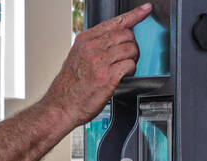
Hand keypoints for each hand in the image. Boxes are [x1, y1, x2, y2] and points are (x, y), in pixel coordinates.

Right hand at [42, 3, 151, 129]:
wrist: (61, 106)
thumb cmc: (70, 86)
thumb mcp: (77, 57)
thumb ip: (94, 46)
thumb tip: (114, 41)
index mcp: (85, 39)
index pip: (115, 22)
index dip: (134, 14)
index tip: (146, 9)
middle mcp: (92, 47)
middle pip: (126, 34)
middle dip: (132, 45)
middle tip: (128, 57)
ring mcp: (99, 61)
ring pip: (130, 48)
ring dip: (133, 58)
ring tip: (125, 67)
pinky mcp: (107, 76)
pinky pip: (129, 65)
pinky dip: (131, 70)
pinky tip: (124, 75)